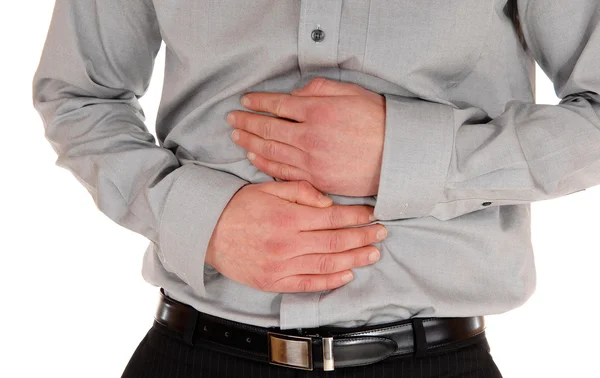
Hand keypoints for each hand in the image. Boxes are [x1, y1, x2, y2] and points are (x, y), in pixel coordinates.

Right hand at [206, 180, 387, 292]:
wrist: (207, 233)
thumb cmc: (239, 207)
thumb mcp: (268, 188)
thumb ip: (300, 192)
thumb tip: (328, 203)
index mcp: (288, 216)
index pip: (332, 217)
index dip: (356, 216)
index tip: (372, 214)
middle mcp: (288, 242)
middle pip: (335, 241)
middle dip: (363, 237)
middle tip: (382, 233)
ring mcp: (281, 265)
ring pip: (327, 264)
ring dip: (354, 259)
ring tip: (373, 254)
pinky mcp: (274, 282)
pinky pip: (308, 284)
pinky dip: (330, 281)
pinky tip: (348, 275)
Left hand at [227, 77, 385, 196]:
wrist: (396, 156)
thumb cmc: (377, 121)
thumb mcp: (351, 93)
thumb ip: (320, 90)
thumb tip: (295, 94)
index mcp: (317, 111)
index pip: (278, 105)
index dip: (258, 102)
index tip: (246, 100)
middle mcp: (309, 136)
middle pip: (268, 128)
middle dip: (246, 122)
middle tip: (231, 119)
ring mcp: (311, 160)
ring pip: (271, 150)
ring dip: (249, 142)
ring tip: (236, 137)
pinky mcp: (316, 179)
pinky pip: (283, 171)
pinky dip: (265, 164)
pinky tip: (253, 158)